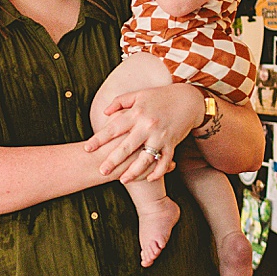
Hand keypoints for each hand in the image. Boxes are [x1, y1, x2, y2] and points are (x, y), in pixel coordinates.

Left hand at [85, 83, 204, 182]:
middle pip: (127, 146)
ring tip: (123, 180)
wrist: (188, 99)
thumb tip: (104, 113)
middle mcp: (147, 125)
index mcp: (137, 113)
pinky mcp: (172, 143)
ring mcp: (160, 136)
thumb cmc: (161, 96)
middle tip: (102, 171)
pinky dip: (157, 171)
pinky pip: (164, 161)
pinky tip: (149, 178)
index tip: (87, 148)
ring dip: (134, 171)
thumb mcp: (139, 94)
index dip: (99, 138)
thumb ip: (120, 102)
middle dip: (113, 160)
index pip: (114, 128)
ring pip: (145, 158)